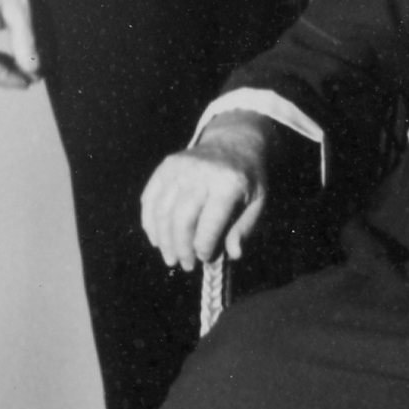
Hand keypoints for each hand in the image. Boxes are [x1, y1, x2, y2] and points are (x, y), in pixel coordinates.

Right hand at [140, 116, 271, 272]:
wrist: (234, 143)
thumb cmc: (247, 179)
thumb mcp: (257, 202)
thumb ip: (244, 229)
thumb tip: (233, 255)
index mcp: (229, 183)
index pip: (210, 223)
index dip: (204, 247)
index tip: (205, 260)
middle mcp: (201, 173)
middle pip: (181, 219)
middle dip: (181, 248)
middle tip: (185, 265)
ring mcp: (180, 168)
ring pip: (162, 211)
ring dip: (164, 240)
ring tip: (170, 257)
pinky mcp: (165, 166)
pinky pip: (150, 198)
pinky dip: (150, 223)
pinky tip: (157, 239)